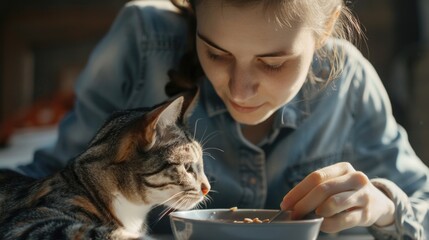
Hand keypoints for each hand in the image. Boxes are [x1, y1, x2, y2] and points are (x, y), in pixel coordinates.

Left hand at [280, 162, 394, 232]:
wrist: (379, 202)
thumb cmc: (348, 192)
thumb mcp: (336, 184)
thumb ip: (317, 189)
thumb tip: (291, 203)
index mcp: (343, 168)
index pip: (316, 177)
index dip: (298, 191)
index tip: (285, 203)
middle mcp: (355, 178)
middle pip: (323, 189)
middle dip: (304, 203)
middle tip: (293, 214)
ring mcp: (363, 195)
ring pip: (334, 202)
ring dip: (317, 212)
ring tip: (307, 218)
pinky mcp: (367, 213)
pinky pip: (344, 220)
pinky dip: (329, 224)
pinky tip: (321, 225)